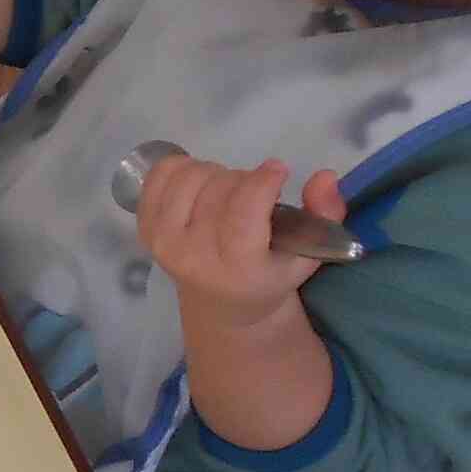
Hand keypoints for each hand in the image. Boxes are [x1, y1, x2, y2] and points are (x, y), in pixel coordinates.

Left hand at [135, 155, 347, 327]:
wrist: (222, 304)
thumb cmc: (269, 275)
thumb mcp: (308, 254)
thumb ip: (325, 214)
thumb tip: (324, 175)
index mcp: (237, 268)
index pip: (243, 211)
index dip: (262, 181)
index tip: (278, 170)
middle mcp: (193, 255)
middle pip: (219, 187)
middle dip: (243, 179)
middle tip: (252, 194)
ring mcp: (164, 242)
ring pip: (189, 176)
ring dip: (214, 173)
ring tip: (227, 191)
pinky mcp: (145, 229)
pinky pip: (158, 176)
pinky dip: (181, 167)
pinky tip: (198, 182)